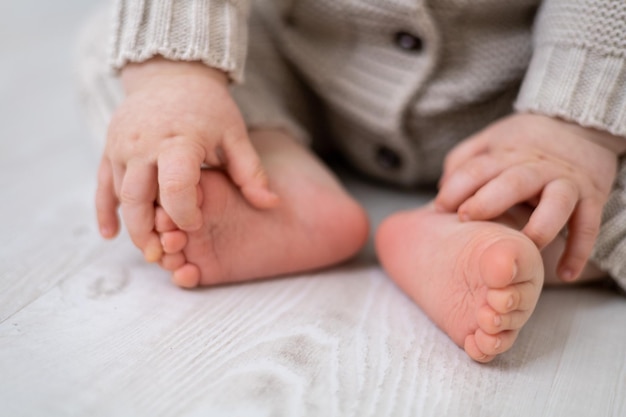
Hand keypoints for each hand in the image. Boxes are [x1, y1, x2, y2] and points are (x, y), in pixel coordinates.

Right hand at [96, 58, 277, 260]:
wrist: (171, 74)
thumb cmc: (209, 108)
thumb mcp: (234, 135)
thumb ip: (251, 171)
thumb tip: (272, 204)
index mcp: (178, 140)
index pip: (175, 186)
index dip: (184, 212)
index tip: (196, 225)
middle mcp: (143, 145)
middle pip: (137, 199)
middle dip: (148, 232)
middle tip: (163, 255)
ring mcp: (121, 146)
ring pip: (120, 195)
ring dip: (132, 226)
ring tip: (150, 249)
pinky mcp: (109, 148)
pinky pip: (102, 185)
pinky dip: (105, 211)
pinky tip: (110, 234)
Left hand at [435, 113, 623, 280]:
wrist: (580, 126)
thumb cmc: (524, 143)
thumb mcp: (492, 141)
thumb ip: (464, 160)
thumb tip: (442, 189)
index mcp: (508, 154)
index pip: (479, 167)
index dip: (457, 186)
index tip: (439, 207)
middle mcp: (538, 167)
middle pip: (514, 182)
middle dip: (489, 200)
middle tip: (466, 218)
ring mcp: (566, 182)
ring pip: (556, 203)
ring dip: (540, 227)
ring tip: (524, 250)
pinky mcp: (592, 197)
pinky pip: (588, 225)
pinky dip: (579, 250)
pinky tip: (565, 273)